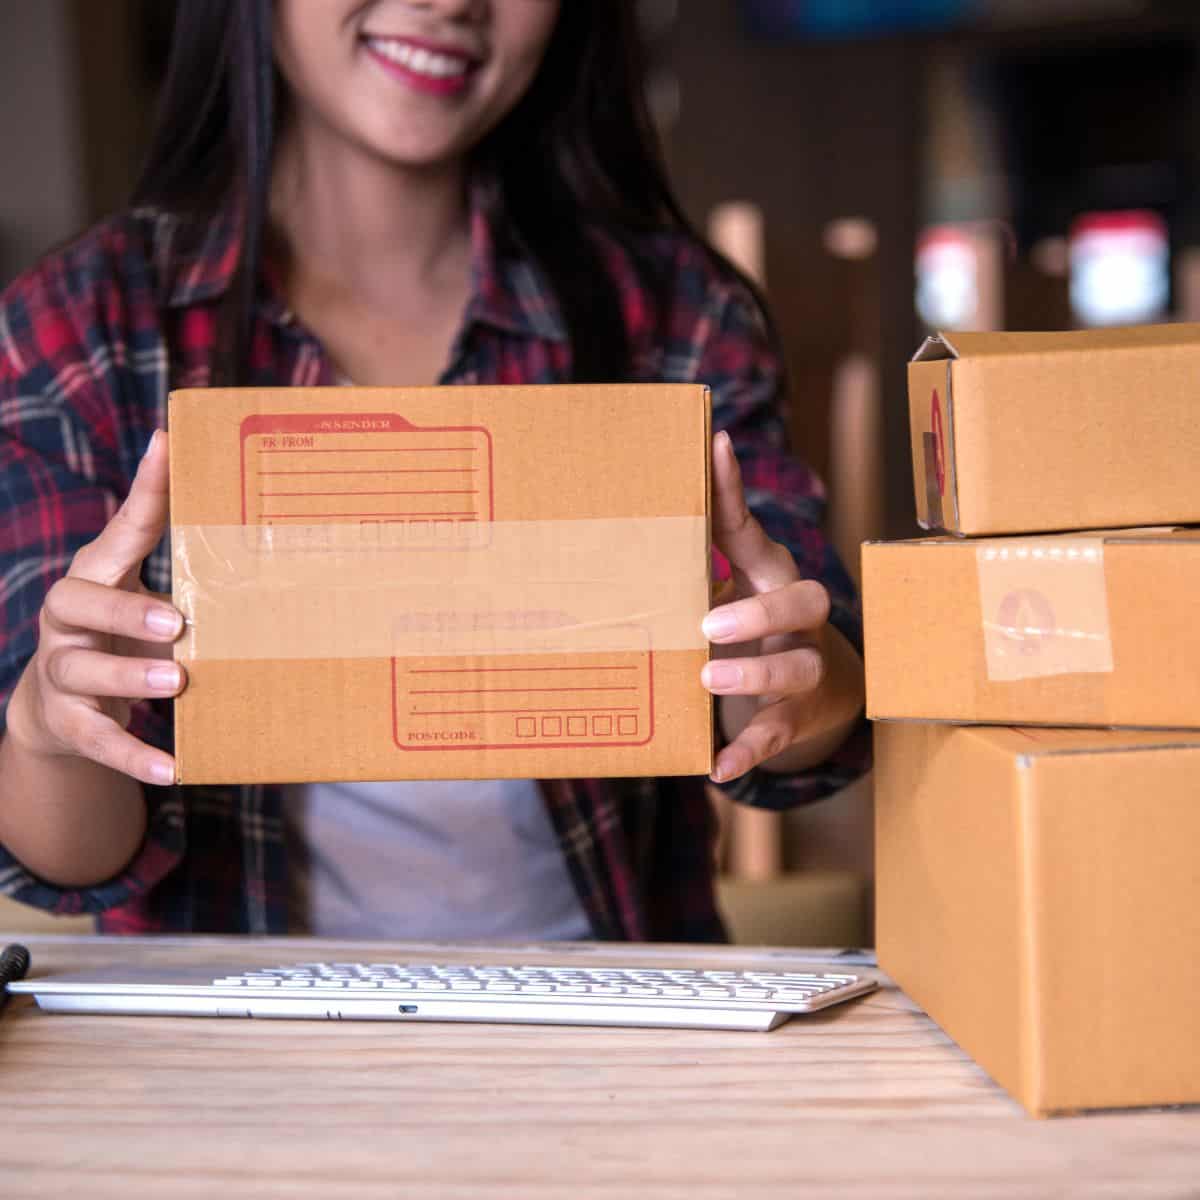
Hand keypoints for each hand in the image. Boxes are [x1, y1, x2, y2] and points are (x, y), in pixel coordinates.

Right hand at [5, 430, 184, 784]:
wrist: (56, 706)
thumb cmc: (118, 634)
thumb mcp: (141, 592)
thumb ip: (179, 558)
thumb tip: (238, 505)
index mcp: (95, 576)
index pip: (118, 529)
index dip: (143, 491)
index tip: (168, 448)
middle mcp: (67, 619)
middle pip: (75, 601)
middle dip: (123, 609)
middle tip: (176, 620)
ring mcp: (61, 671)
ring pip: (81, 670)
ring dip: (128, 676)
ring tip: (176, 681)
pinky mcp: (67, 722)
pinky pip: (97, 740)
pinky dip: (133, 755)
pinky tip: (172, 769)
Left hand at [701, 431, 863, 783]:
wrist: (816, 696)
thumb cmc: (751, 629)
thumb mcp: (728, 589)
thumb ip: (690, 563)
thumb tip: (623, 517)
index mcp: (771, 576)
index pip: (755, 530)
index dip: (735, 492)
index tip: (715, 446)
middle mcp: (798, 619)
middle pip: (804, 601)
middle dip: (760, 611)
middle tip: (708, 622)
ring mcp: (803, 668)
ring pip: (797, 668)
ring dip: (754, 674)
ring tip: (708, 677)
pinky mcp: (795, 717)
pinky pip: (777, 734)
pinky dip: (748, 750)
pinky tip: (717, 765)